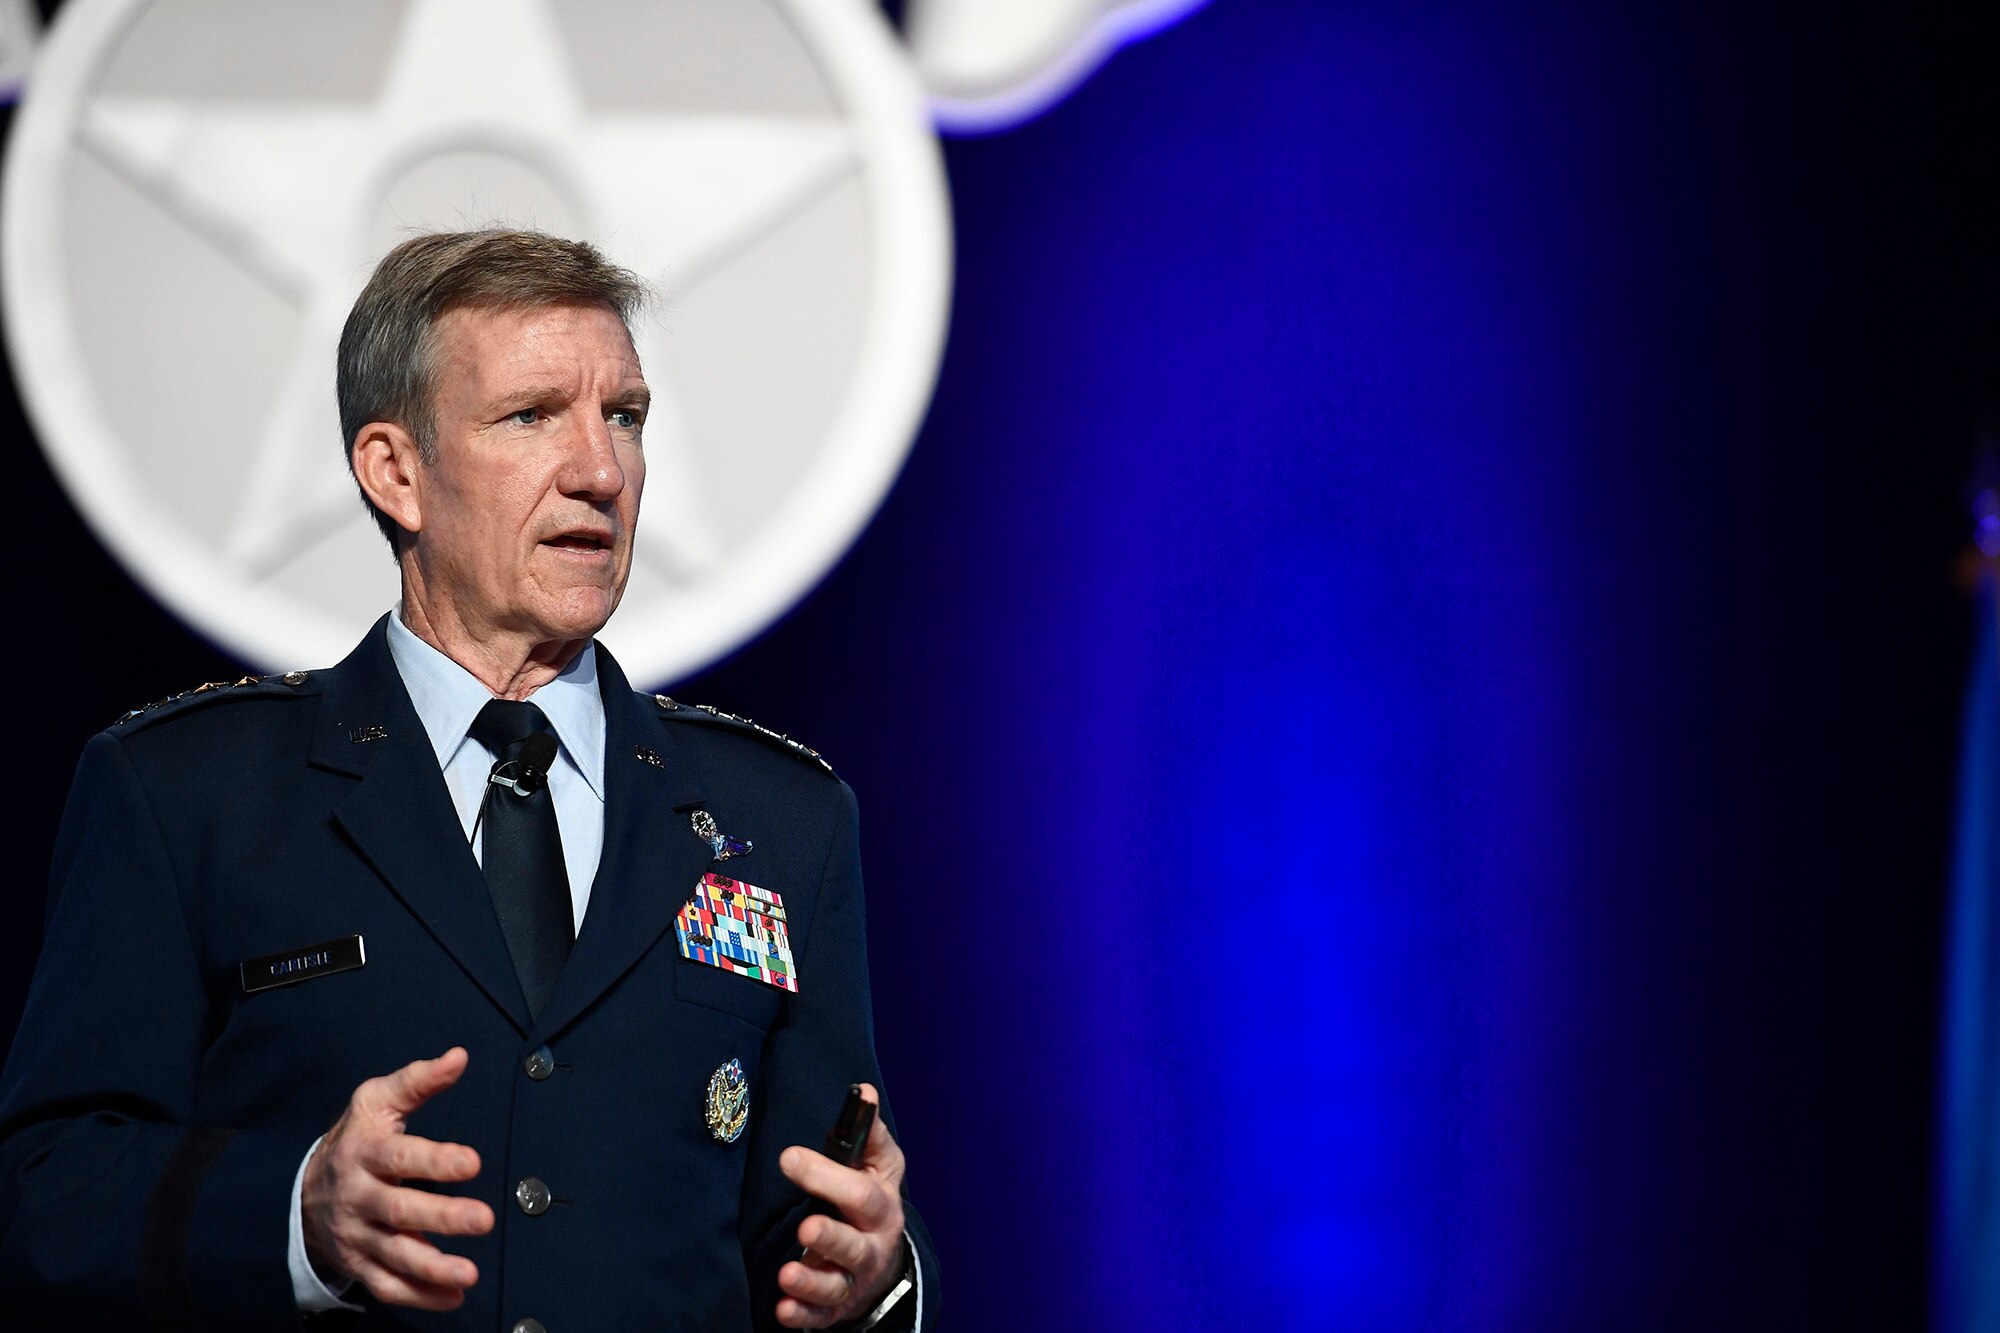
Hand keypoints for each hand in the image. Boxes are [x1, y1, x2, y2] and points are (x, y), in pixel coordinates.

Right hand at [301, 1047, 494, 1309]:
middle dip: (441, 1218)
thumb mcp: (376, 1101)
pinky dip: (419, 1296)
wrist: (301, 1191)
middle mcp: (358, 1196)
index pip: (399, 1157)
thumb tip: (459, 1057)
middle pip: (398, 1211)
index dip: (435, 1160)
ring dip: (432, 1268)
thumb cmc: (356, 1137)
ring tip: (470, 1274)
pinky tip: (453, 1296)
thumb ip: (418, 1081)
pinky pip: (386, 1286)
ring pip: (393, 1256)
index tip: (474, 1162)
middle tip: (484, 1220)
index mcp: (365, 1152)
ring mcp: (357, 1235)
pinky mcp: (360, 1264)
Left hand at [775, 1084, 909, 1328]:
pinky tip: (783, 1309)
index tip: (789, 1157)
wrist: (886, 1262)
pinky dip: (802, 1315)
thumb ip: (869, 1132)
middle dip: (830, 1235)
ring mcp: (854, 1280)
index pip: (858, 1190)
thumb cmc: (873, 1201)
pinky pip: (820, 1316)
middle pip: (854, 1244)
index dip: (826, 1174)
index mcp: (880, 1206)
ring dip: (812, 1281)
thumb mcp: (880, 1166)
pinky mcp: (836, 1307)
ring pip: (837, 1285)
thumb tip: (864, 1092)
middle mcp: (872, 1246)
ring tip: (787, 1272)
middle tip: (805, 1225)